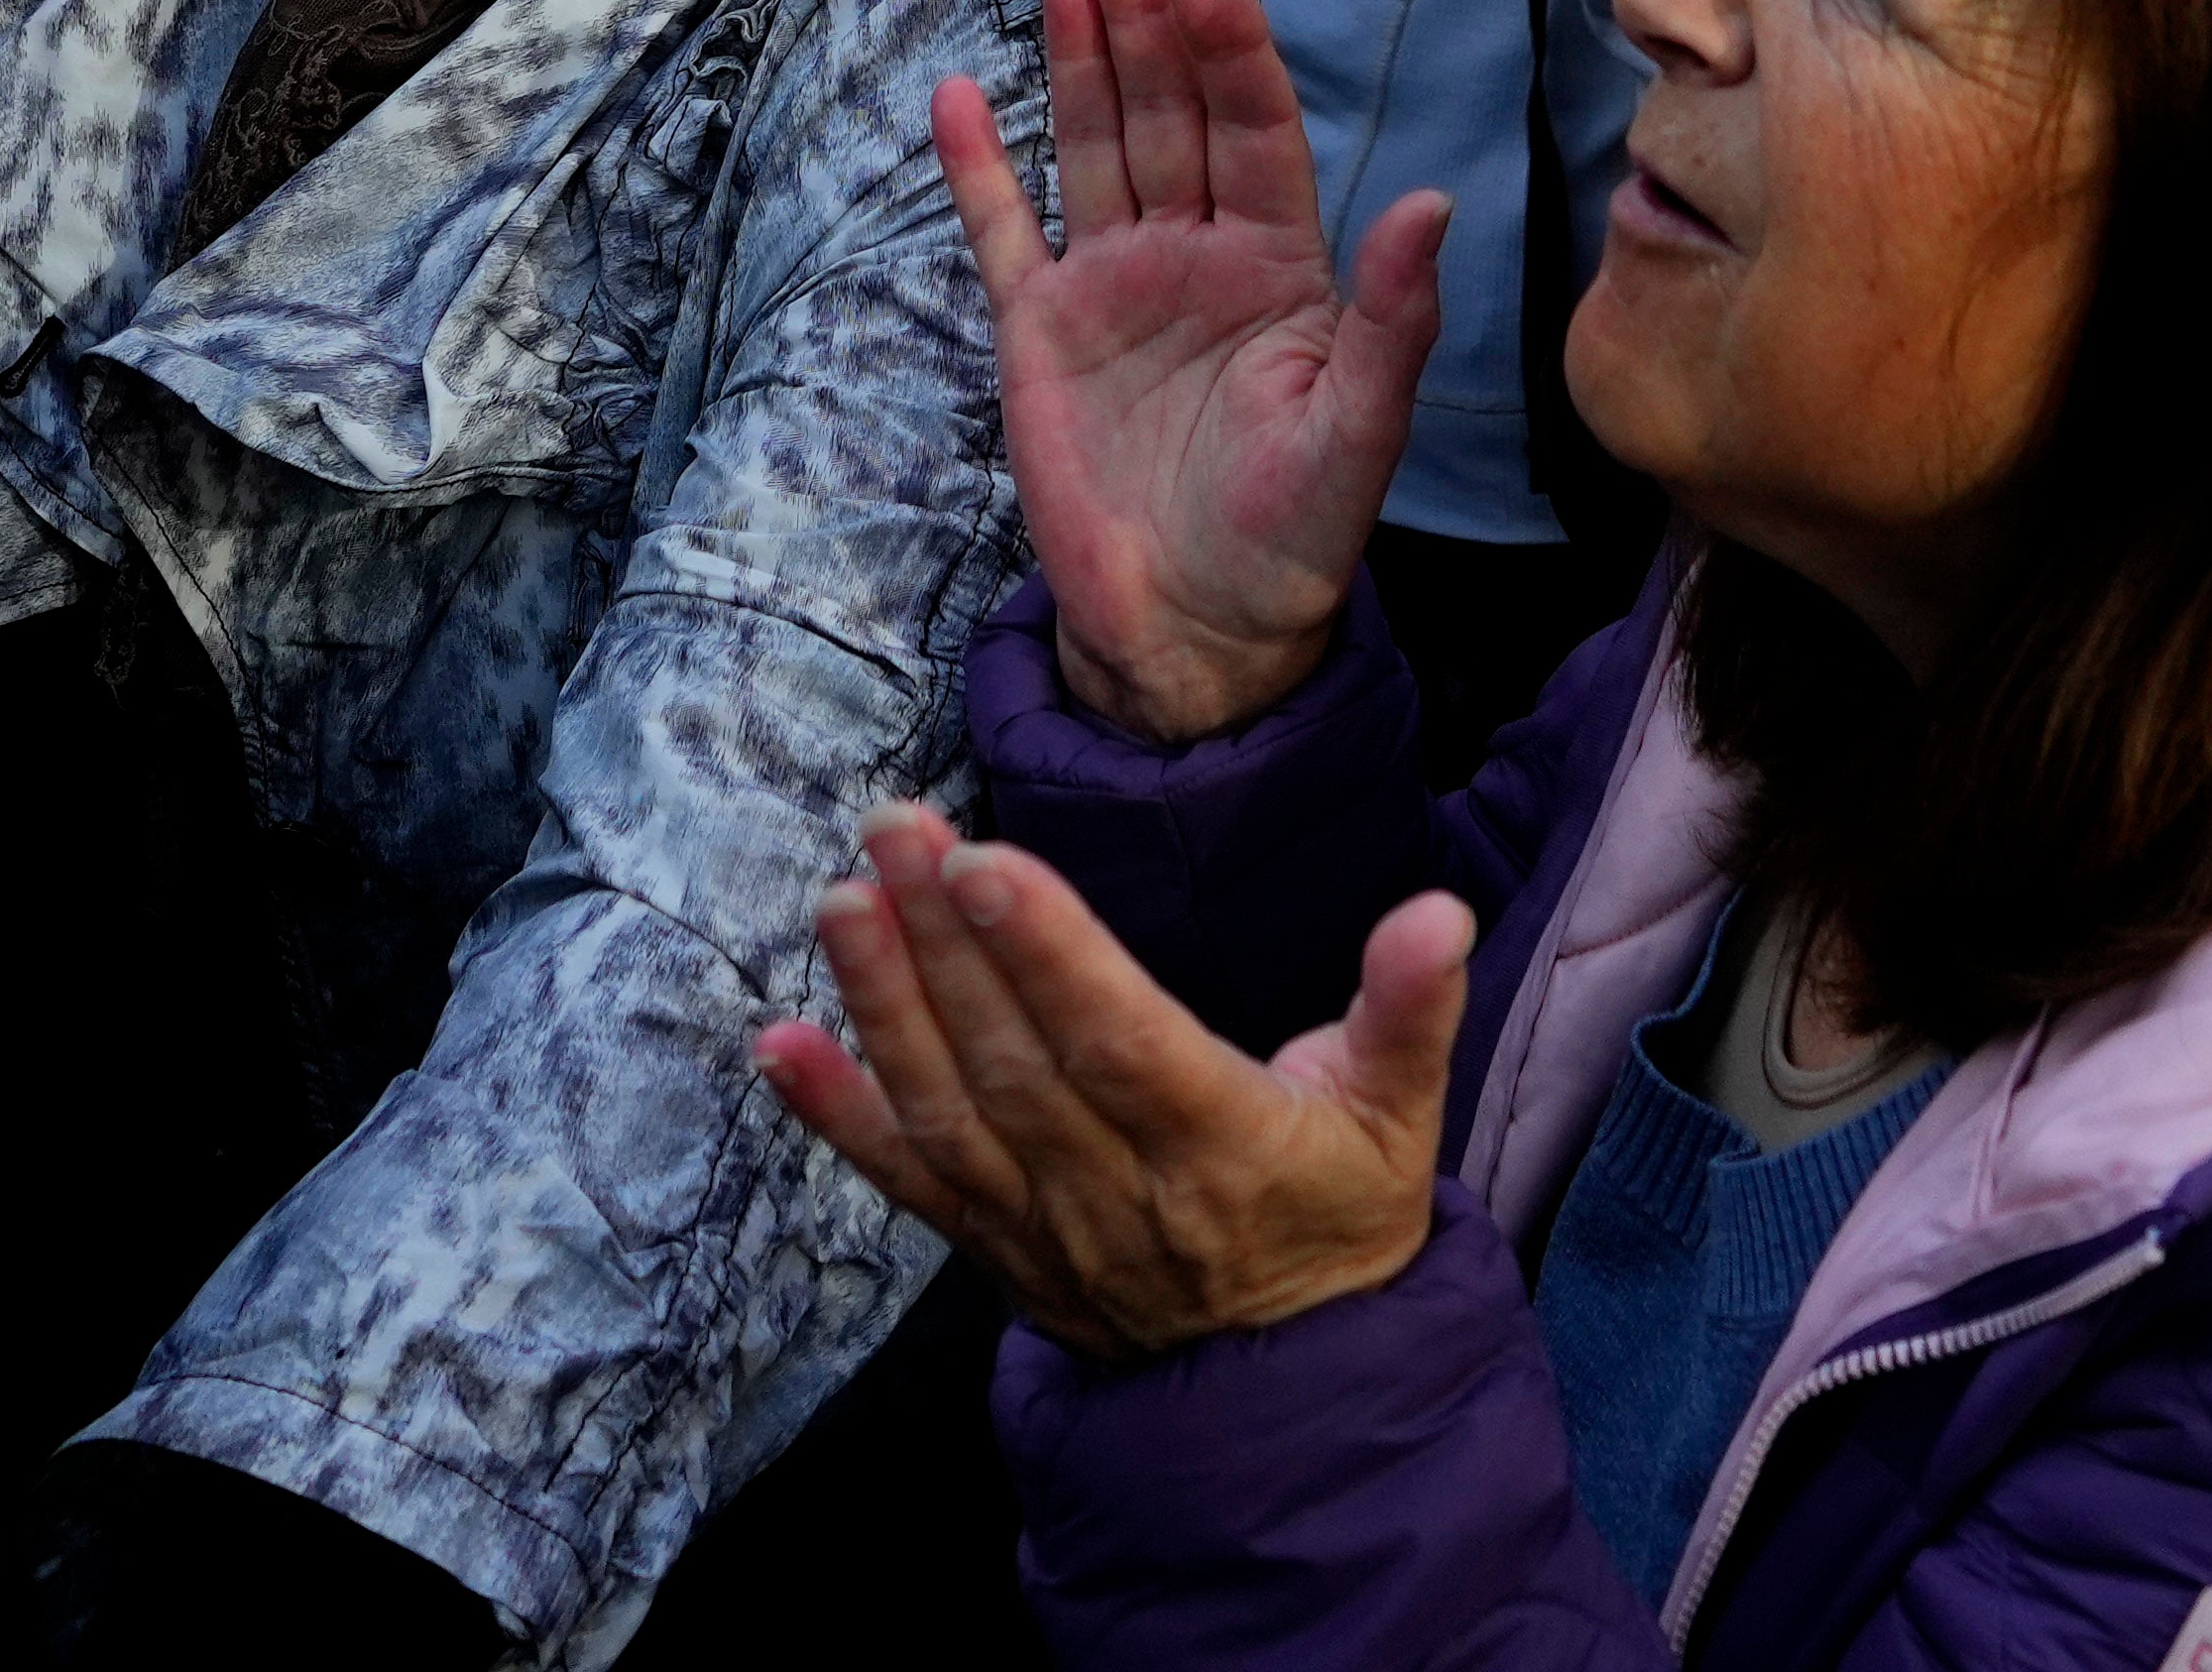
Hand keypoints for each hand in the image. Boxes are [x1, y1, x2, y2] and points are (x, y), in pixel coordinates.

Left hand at [755, 807, 1460, 1360]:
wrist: (1288, 1386)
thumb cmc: (1340, 1219)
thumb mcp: (1402, 1120)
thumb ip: (1411, 1011)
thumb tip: (1436, 913)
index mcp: (1221, 1142)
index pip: (1120, 1043)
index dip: (1050, 957)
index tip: (986, 864)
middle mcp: (1118, 1190)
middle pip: (1016, 1061)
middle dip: (946, 940)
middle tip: (895, 825)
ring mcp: (1042, 1226)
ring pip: (951, 1111)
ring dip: (885, 1004)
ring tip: (841, 899)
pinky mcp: (992, 1248)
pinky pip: (906, 1182)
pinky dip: (836, 1117)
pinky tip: (776, 1046)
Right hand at [934, 0, 1439, 753]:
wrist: (1197, 635)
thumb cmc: (1295, 536)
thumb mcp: (1360, 431)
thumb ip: (1393, 318)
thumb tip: (1434, 202)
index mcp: (1277, 264)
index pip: (1254, 130)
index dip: (1231, 51)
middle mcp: (1194, 252)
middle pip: (1168, 113)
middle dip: (1147, 19)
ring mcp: (1112, 284)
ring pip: (1094, 143)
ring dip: (1081, 56)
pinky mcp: (1041, 332)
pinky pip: (1006, 231)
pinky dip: (981, 167)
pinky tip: (962, 93)